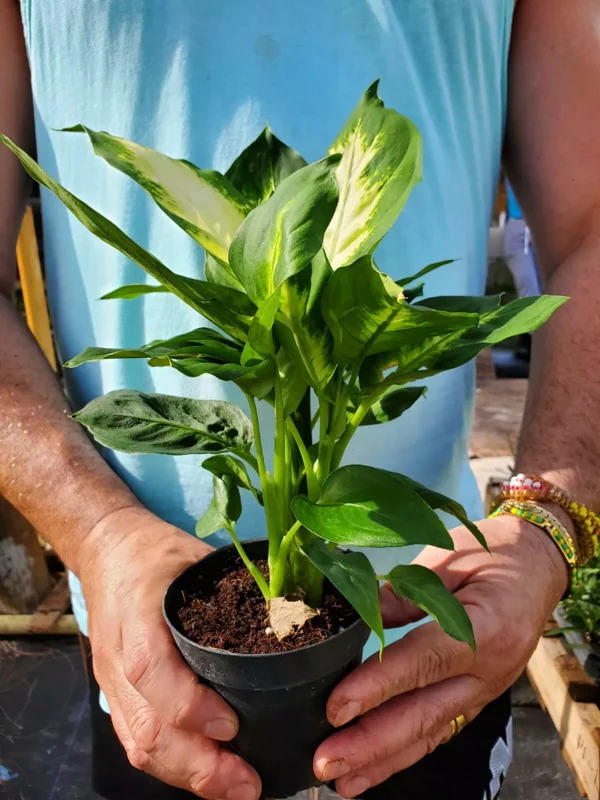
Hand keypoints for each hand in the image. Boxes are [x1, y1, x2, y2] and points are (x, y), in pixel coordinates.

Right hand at [79, 506, 260, 799]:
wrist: (105, 550)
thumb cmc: (156, 553)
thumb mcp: (196, 557)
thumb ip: (236, 587)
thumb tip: (298, 614)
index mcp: (138, 613)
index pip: (151, 668)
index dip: (188, 705)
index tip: (232, 725)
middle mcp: (118, 656)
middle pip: (145, 725)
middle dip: (197, 764)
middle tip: (248, 784)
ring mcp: (112, 682)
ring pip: (139, 744)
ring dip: (188, 776)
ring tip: (237, 790)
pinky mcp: (117, 696)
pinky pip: (137, 742)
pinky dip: (173, 767)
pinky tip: (209, 777)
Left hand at [314, 515, 568, 796]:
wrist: (537, 565)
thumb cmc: (492, 553)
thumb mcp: (448, 557)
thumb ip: (404, 591)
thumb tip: (357, 616)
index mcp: (483, 627)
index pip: (422, 663)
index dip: (377, 687)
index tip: (336, 709)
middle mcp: (487, 670)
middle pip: (424, 714)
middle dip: (371, 744)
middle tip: (326, 762)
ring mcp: (485, 689)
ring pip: (431, 733)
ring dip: (384, 761)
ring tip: (343, 782)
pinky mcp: (477, 697)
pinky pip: (440, 731)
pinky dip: (406, 753)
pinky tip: (375, 768)